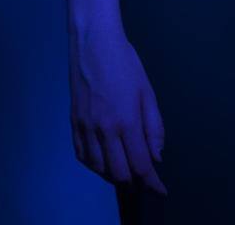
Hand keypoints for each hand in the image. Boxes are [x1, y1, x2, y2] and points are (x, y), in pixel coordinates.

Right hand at [68, 23, 166, 194]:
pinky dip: (96, 166)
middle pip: (120, 173)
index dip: (152, 182)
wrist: (93, 45)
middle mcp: (104, 131)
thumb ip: (154, 127)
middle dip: (135, 182)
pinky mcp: (73, 126)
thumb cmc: (125, 63)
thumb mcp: (147, 92)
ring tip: (128, 171)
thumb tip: (157, 156)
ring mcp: (86, 130)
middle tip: (146, 181)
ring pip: (100, 170)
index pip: (141, 165)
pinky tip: (106, 162)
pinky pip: (83, 158)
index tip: (161, 190)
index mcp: (126, 121)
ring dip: (116, 176)